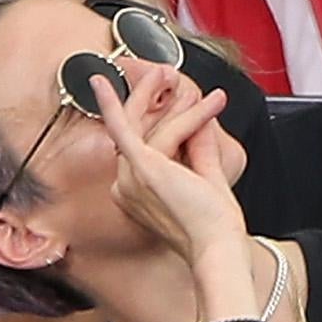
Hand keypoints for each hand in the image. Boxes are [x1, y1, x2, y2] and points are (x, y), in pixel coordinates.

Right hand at [95, 69, 247, 262]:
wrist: (219, 246)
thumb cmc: (215, 226)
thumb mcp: (207, 176)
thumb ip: (200, 145)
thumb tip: (201, 117)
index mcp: (137, 193)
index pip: (147, 145)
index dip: (167, 121)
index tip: (186, 104)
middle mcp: (126, 187)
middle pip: (140, 131)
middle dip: (155, 101)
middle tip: (168, 76)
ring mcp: (130, 178)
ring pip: (148, 127)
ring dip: (173, 105)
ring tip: (190, 87)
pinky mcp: (141, 168)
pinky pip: (123, 128)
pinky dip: (111, 103)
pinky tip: (101, 82)